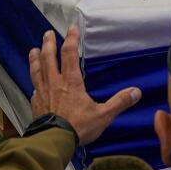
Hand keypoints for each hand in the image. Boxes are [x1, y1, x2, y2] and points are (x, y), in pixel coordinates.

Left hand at [27, 27, 138, 146]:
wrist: (54, 141)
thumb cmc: (79, 127)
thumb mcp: (103, 115)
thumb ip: (119, 102)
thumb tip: (137, 92)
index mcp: (71, 81)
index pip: (69, 54)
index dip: (71, 39)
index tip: (72, 28)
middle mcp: (54, 83)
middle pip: (48, 57)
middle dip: (48, 43)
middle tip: (48, 33)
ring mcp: (42, 93)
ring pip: (37, 70)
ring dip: (35, 58)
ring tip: (33, 50)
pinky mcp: (36, 104)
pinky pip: (34, 89)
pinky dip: (35, 83)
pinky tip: (35, 84)